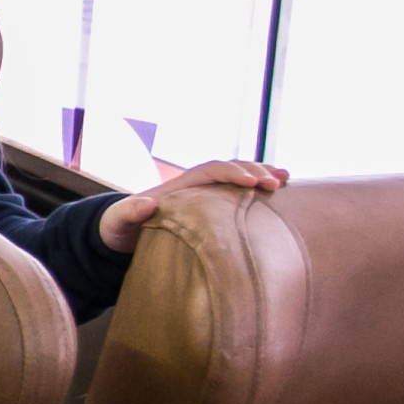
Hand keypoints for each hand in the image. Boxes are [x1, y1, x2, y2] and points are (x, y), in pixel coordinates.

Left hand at [97, 156, 286, 251]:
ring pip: (236, 176)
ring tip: (285, 179)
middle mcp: (193, 186)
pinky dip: (256, 189)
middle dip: (254, 172)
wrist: (118, 233)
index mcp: (178, 187)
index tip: (250, 183)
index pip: (210, 172)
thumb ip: (128, 212)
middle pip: (229, 169)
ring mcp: (203, 195)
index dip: (231, 173)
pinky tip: (278, 192)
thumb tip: (148, 203)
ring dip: (260, 175)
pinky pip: (236, 193)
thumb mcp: (117, 222)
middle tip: (277, 183)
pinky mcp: (209, 208)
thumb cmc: (118, 229)